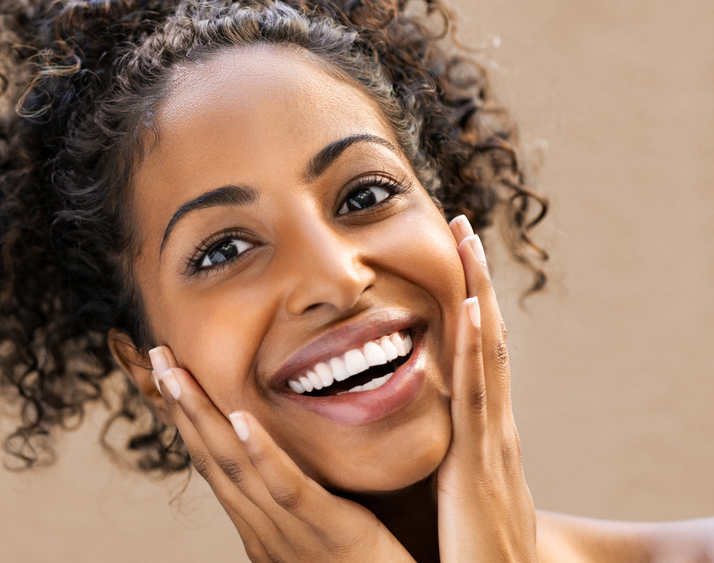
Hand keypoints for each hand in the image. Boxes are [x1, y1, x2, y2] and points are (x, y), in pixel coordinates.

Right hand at [150, 347, 414, 562]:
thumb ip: (304, 501)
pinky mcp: (330, 533)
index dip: (189, 420)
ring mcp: (292, 535)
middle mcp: (264, 532)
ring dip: (202, 417)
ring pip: (236, 469)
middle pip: (212, 460)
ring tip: (178, 375)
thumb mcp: (325, 534)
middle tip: (159, 356)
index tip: (170, 376)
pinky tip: (241, 418)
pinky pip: (289, 489)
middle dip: (182, 407)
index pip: (215, 466)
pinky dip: (262, 452)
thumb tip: (293, 462)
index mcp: (261, 529)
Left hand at [437, 215, 537, 561]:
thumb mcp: (457, 492)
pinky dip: (479, 350)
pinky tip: (474, 311)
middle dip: (477, 283)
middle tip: (464, 226)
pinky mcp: (480, 464)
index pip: (476, 356)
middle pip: (487, 341)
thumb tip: (426, 434)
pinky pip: (478, 397)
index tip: (456, 260)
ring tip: (468, 242)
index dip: (469, 306)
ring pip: (486, 354)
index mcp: (480, 434)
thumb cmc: (472, 550)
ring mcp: (491, 442)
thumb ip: (444, 458)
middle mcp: (492, 428)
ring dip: (479, 295)